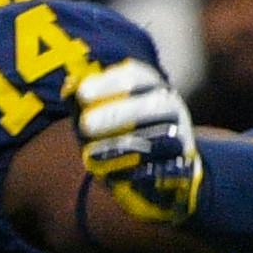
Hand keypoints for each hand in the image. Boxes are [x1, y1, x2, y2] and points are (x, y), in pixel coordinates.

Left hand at [75, 59, 199, 220]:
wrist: (169, 172)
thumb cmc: (127, 136)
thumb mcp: (104, 117)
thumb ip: (87, 104)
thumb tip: (68, 87)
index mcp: (151, 88)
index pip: (135, 76)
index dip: (108, 83)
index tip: (81, 93)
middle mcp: (171, 107)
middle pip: (150, 105)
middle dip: (116, 113)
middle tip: (84, 124)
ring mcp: (181, 136)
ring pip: (160, 136)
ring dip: (123, 145)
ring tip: (91, 154)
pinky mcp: (184, 166)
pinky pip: (165, 168)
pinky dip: (139, 172)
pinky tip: (113, 176)